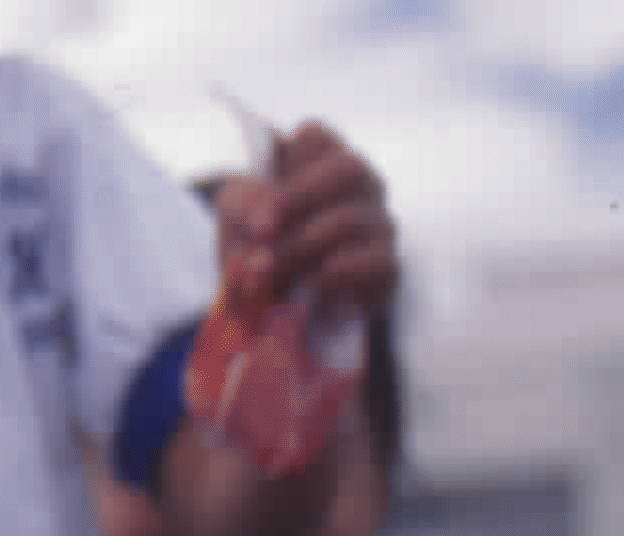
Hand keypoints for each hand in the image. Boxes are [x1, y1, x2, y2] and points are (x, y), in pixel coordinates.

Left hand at [211, 121, 397, 317]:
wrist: (271, 310)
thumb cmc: (258, 247)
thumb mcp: (236, 221)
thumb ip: (241, 206)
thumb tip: (260, 220)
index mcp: (319, 159)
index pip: (314, 136)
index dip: (286, 162)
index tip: (259, 199)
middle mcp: (358, 183)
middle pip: (347, 168)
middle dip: (299, 199)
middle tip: (262, 234)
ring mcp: (377, 222)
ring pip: (351, 220)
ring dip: (301, 247)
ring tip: (266, 273)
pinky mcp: (386, 266)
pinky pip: (377, 263)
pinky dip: (338, 276)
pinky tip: (309, 288)